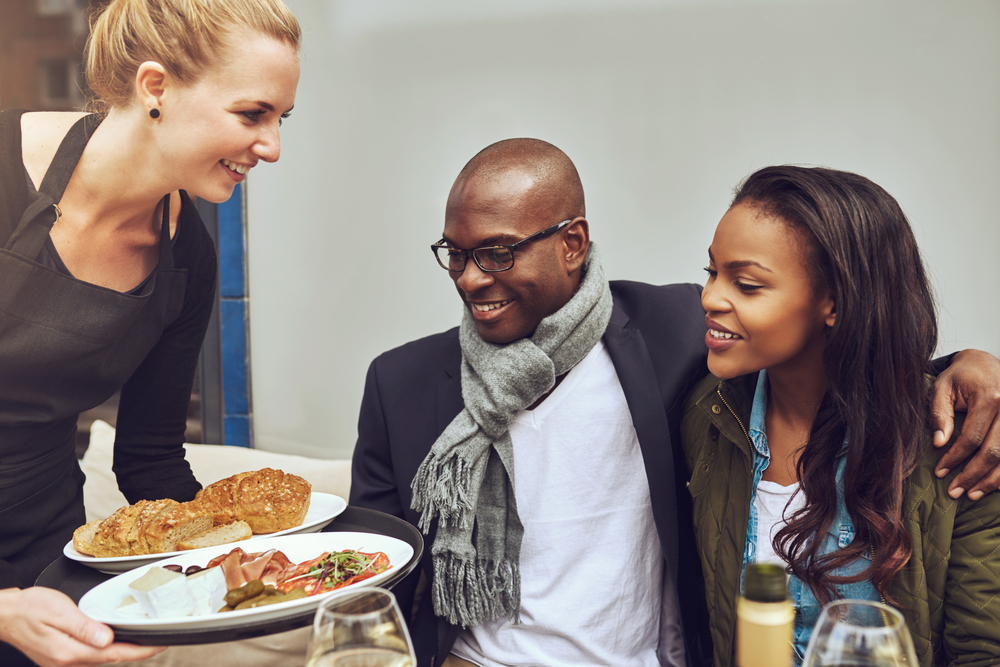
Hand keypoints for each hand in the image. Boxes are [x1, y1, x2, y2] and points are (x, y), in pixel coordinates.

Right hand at [0, 587, 165, 666]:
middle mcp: (68, 661)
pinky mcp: (63, 658)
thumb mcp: (60, 612)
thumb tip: (107, 639)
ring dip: (123, 650)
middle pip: (111, 658)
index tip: (159, 644)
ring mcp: (65, 662)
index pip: (114, 654)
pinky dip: (108, 649)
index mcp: (70, 651)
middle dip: (136, 651)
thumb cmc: (30, 608)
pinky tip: (116, 640)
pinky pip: (92, 656)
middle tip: (159, 640)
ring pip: (102, 658)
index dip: (141, 651)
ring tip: (143, 640)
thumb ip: (84, 627)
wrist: (7, 615)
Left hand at [930, 349, 999, 499]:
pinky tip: (994, 484)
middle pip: (994, 451)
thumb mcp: (942, 388)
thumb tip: (938, 443)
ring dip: (992, 480)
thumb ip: (939, 414)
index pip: (972, 437)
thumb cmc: (961, 376)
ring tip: (972, 494)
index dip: (955, 458)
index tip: (940, 472)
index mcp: (989, 398)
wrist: (985, 363)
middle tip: (955, 492)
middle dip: (973, 475)